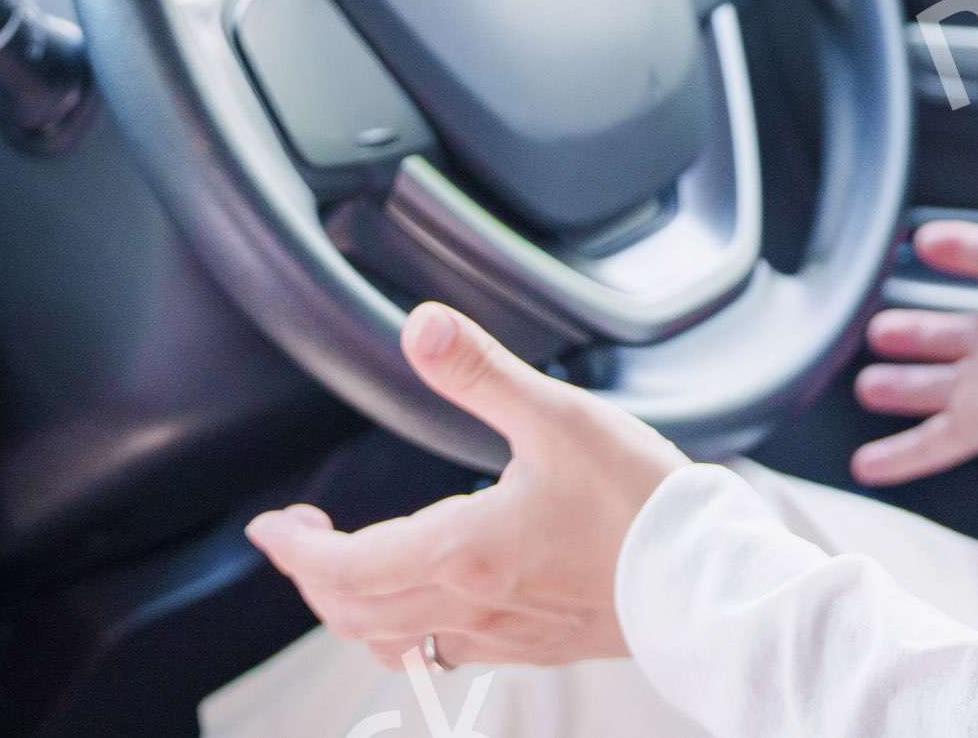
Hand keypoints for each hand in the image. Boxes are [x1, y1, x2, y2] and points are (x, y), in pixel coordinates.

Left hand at [243, 303, 689, 667]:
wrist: (707, 580)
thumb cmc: (641, 501)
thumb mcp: (557, 415)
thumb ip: (479, 371)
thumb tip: (419, 326)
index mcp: (463, 551)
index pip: (344, 566)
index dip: (294, 549)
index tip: (270, 528)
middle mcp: (470, 605)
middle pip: (355, 613)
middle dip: (313, 576)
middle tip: (299, 536)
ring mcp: (502, 634)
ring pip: (394, 640)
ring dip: (354, 606)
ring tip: (349, 564)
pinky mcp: (534, 646)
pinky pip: (443, 652)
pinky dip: (407, 628)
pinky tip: (427, 597)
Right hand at [849, 68, 977, 484]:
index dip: (959, 248)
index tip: (930, 242)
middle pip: (955, 331)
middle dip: (918, 328)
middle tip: (881, 326)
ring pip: (941, 387)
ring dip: (905, 386)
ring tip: (869, 384)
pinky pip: (933, 445)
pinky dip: (899, 455)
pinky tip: (868, 461)